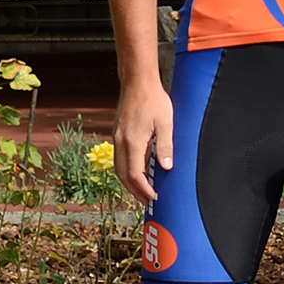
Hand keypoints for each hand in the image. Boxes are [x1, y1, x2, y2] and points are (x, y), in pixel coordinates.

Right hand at [114, 80, 172, 203]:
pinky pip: (119, 158)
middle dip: (134, 191)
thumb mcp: (165, 123)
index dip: (143, 190)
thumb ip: (165, 146)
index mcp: (133, 142)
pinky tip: (137, 171)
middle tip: (147, 201)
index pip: (134, 175)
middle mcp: (121, 142)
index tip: (153, 198)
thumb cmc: (154, 100)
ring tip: (141, 191)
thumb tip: (166, 167)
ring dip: (129, 182)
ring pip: (118, 168)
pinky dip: (126, 170)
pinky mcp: (118, 133)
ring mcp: (117, 138)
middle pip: (123, 175)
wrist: (137, 82)